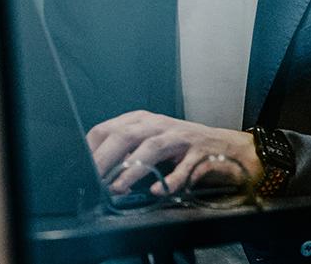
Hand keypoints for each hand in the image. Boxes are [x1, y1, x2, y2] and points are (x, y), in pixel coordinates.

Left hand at [86, 110, 263, 195]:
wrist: (228, 148)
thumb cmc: (184, 148)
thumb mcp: (152, 143)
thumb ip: (128, 152)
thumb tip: (98, 171)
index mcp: (144, 120)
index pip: (109, 128)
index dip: (93, 148)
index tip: (81, 168)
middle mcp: (160, 124)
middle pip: (126, 135)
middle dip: (106, 157)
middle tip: (94, 179)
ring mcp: (181, 137)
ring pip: (152, 147)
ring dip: (132, 168)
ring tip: (118, 186)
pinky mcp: (200, 153)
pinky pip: (183, 167)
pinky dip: (169, 180)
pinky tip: (158, 190)